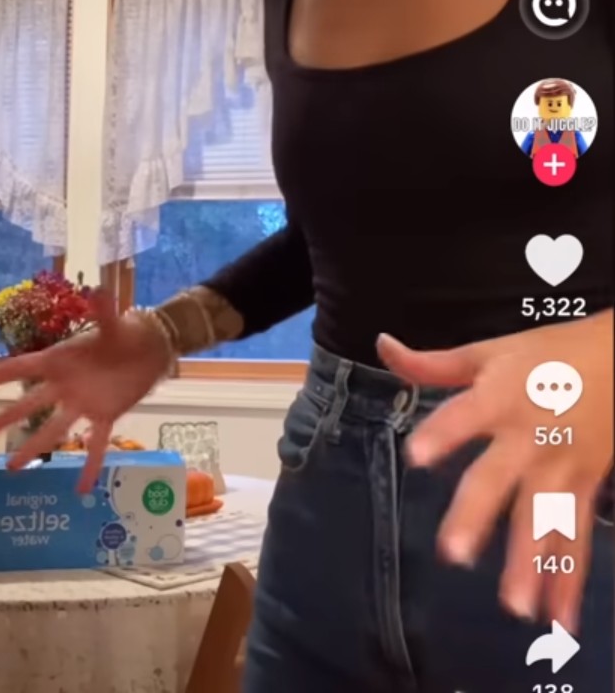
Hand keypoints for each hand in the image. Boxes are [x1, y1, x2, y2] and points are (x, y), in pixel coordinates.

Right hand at [0, 292, 171, 489]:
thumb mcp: (114, 323)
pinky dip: (89, 465)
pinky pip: (95, 444)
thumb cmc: (125, 333)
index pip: (19, 368)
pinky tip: (80, 490)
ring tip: (11, 468)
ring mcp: (82, 403)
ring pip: (53, 429)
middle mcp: (64, 385)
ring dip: (33, 448)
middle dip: (0, 420)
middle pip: (26, 404)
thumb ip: (104, 311)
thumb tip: (97, 289)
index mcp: (59, 360)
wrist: (152, 348)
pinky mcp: (105, 415)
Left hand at [377, 311, 613, 632]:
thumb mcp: (488, 351)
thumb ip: (432, 363)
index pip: (464, 415)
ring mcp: (560, 466)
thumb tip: (383, 345)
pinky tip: (560, 621)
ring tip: (515, 607)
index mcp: (499, 395)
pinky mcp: (584, 486)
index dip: (442, 434)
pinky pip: (576, 537)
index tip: (417, 456)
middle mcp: (528, 436)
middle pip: (500, 478)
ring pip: (544, 519)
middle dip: (478, 515)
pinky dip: (570, 579)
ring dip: (531, 564)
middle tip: (455, 554)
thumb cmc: (546, 356)